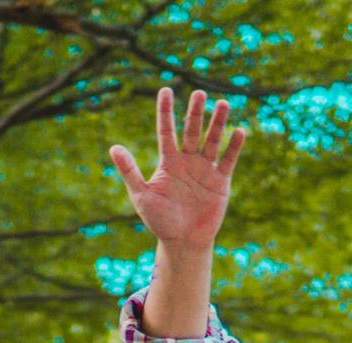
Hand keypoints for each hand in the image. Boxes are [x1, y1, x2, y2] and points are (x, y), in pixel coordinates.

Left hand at [109, 88, 246, 249]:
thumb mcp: (141, 195)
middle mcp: (187, 161)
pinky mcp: (220, 181)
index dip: (165, 111)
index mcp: (168, 162)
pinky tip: (239, 132)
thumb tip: (113, 147)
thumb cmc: (159, 221)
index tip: (165, 90)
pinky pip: (227, 160)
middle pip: (192, 130)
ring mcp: (205, 170)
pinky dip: (233, 147)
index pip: (166, 131)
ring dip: (217, 123)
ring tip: (222, 103)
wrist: (182, 242)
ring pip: (212, 140)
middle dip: (195, 112)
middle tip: (199, 93)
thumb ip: (129, 171)